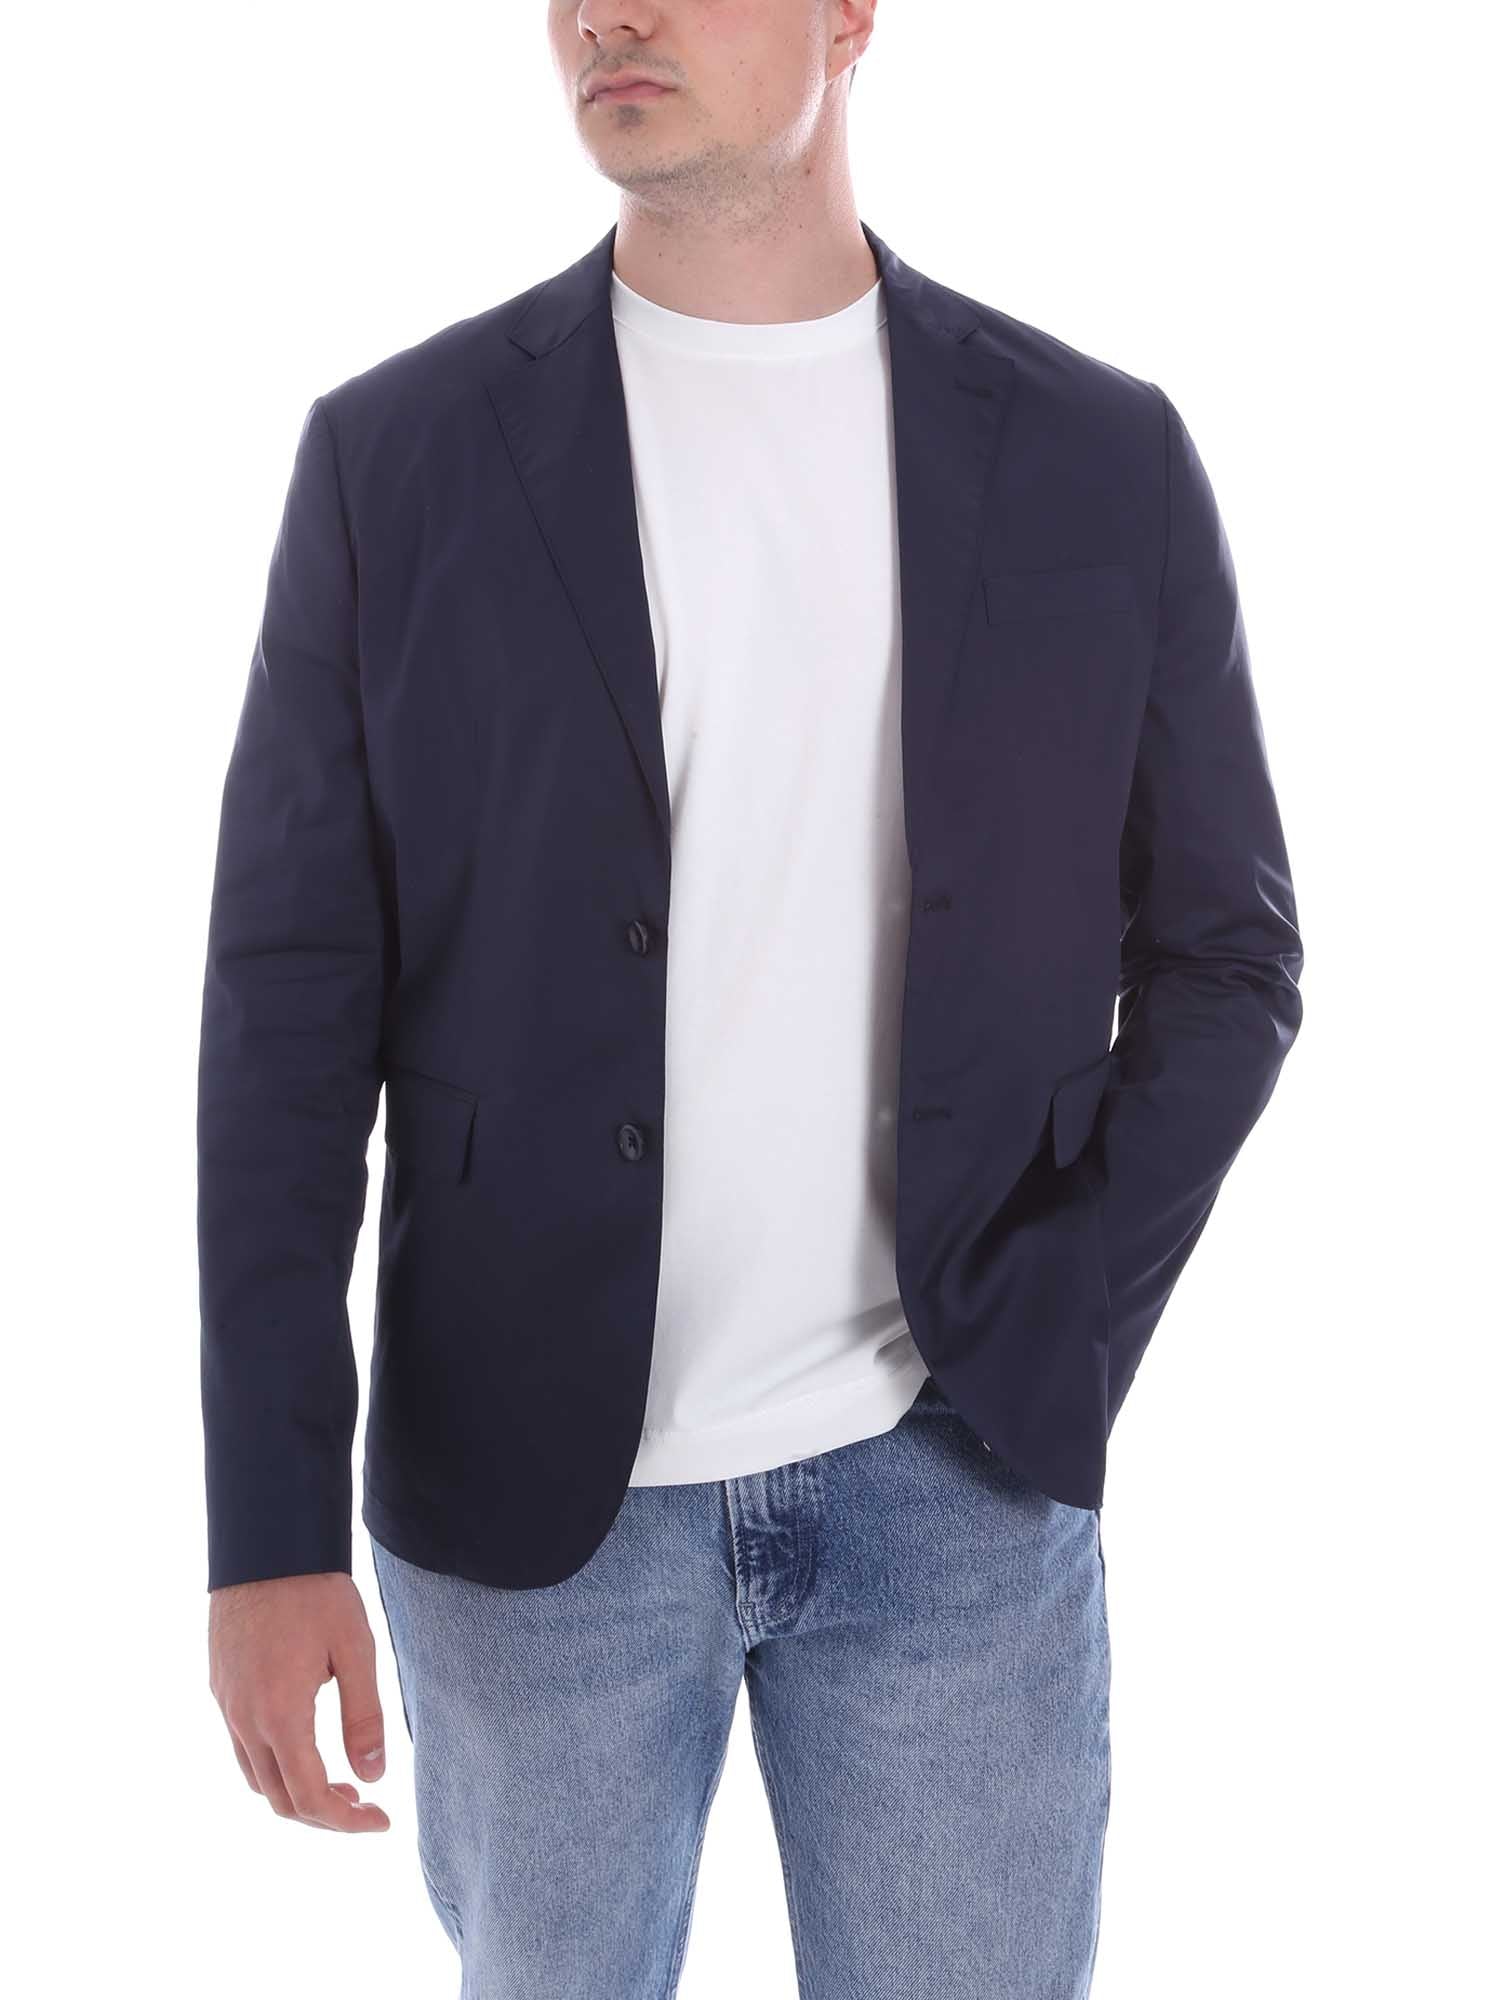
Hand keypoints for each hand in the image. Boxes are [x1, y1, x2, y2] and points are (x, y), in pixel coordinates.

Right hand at [209, 1571, 390, 1832]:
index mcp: (281, 1715)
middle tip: (365, 1806)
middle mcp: (245, 1719)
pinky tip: (304, 1747)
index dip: (347, 1821)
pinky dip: (274, 1766)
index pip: (310, 1797)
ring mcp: (226, 1705)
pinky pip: (242, 1749)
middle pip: (279, 1799)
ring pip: (256, 1778)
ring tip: (339, 1782)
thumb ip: (364, 1717)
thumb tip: (374, 1776)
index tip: (382, 1821)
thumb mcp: (356, 1650)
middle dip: (324, 1815)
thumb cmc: (315, 1593)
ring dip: (295, 1793)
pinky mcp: (220, 1688)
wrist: (264, 1545)